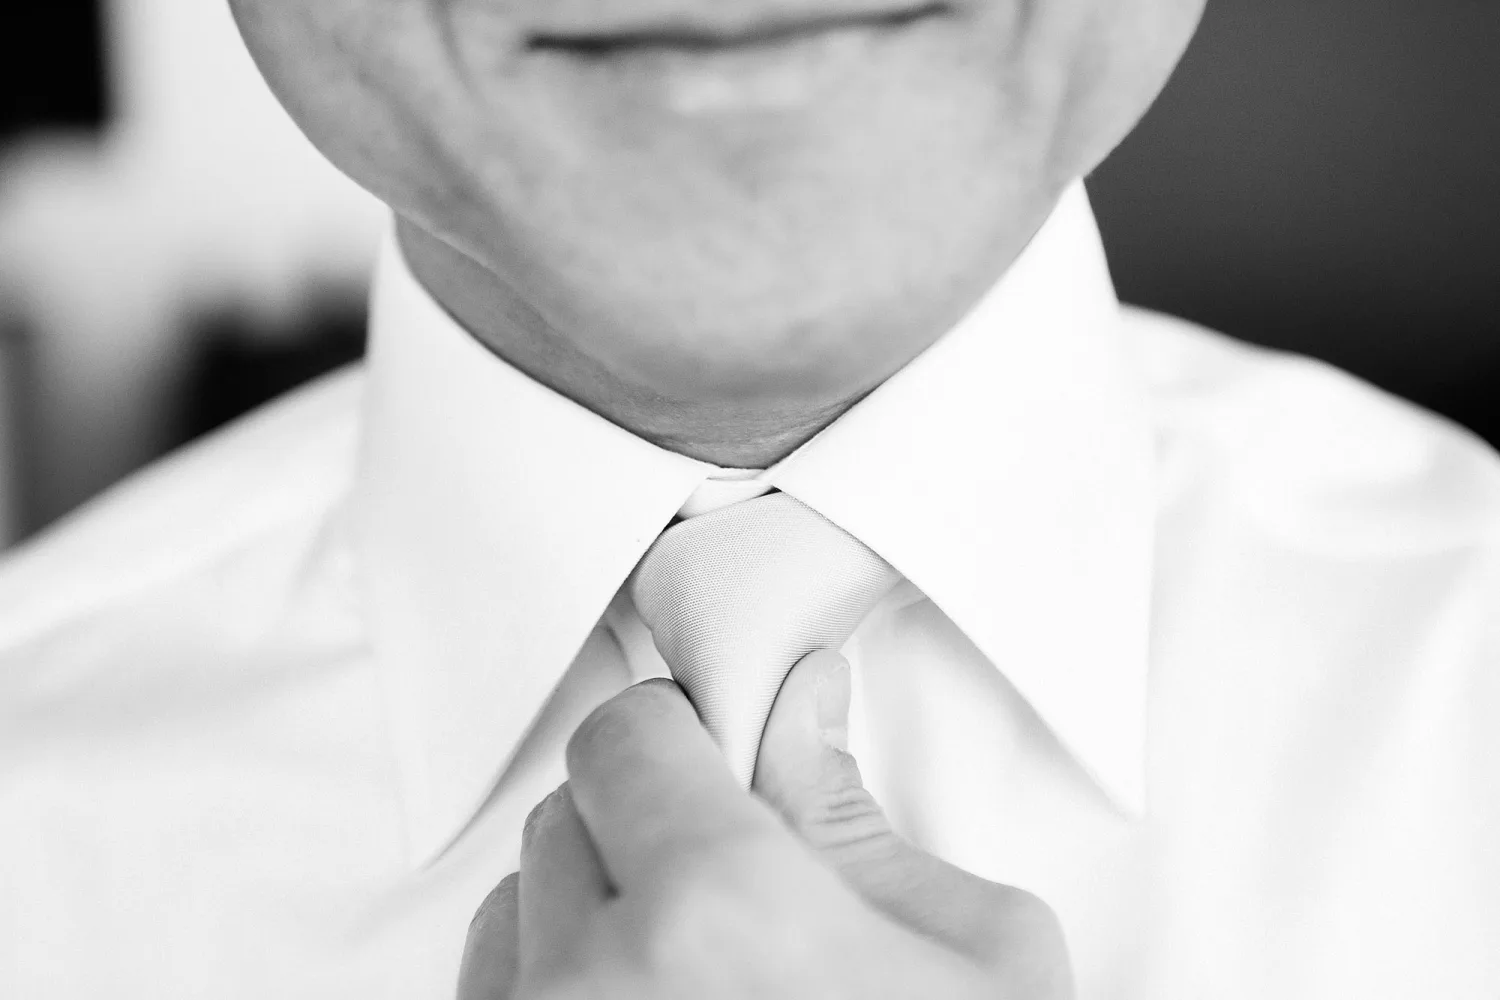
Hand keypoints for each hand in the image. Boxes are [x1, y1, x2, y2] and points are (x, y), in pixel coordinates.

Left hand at [459, 651, 1074, 998]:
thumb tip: (800, 705)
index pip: (625, 736)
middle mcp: (595, 986)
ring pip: (511, 914)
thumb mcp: (980, 960)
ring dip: (587, 911)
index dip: (676, 738)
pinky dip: (547, 986)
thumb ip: (865, 816)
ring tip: (687, 969)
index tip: (710, 762)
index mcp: (721, 911)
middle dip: (638, 823)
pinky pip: (487, 999)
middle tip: (723, 877)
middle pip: (564, 815)